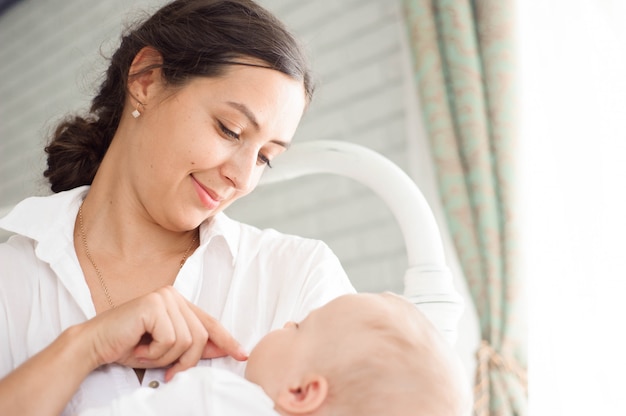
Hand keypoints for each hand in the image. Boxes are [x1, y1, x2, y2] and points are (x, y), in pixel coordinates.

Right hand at [80, 286, 246, 379]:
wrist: (95, 345)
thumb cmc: (129, 347)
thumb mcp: (167, 350)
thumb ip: (192, 347)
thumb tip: (223, 349)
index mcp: (178, 303)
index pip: (209, 322)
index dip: (226, 340)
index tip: (242, 354)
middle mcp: (173, 296)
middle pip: (201, 336)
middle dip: (186, 360)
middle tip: (168, 370)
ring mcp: (164, 297)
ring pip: (188, 340)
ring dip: (167, 357)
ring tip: (147, 353)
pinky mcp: (154, 305)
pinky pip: (171, 339)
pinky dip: (155, 352)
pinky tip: (140, 347)